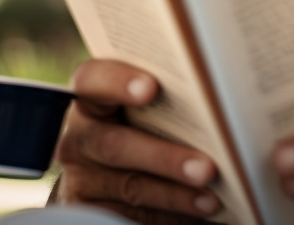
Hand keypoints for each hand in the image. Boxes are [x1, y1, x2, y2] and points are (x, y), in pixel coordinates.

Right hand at [52, 58, 222, 223]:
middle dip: (165, 157)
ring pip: (129, 187)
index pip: (91, 81)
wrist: (116, 172)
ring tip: (211, 198)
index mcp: (91, 98)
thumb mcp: (148, 108)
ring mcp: (80, 177)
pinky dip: (168, 215)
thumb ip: (166, 98)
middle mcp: (79, 137)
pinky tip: (196, 211)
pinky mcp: (88, 209)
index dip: (117, 82)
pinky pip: (130, 215)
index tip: (151, 87)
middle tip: (206, 168)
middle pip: (114, 145)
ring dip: (175, 194)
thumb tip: (213, 101)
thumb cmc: (147, 123)